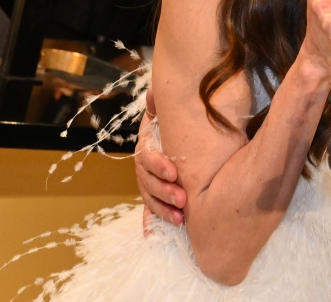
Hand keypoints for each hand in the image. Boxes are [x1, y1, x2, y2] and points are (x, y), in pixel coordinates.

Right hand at [136, 86, 185, 229]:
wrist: (185, 134)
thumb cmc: (181, 125)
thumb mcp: (173, 115)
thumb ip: (163, 108)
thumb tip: (152, 94)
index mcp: (148, 146)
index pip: (147, 158)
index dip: (158, 166)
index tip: (174, 173)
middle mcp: (145, 166)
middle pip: (148, 182)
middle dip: (164, 192)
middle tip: (183, 199)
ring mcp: (149, 183)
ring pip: (150, 198)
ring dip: (163, 210)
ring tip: (180, 218)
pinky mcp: (156, 196)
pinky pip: (150, 211)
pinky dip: (151, 223)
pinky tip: (151, 236)